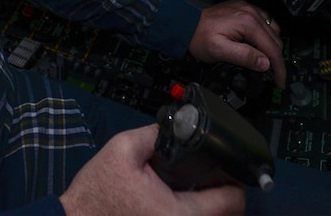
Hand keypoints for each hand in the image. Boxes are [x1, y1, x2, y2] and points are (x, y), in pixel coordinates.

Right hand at [59, 124, 245, 215]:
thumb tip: (181, 124)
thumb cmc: (96, 192)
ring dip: (210, 204)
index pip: (232, 201)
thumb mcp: (122, 150)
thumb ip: (157, 134)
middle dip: (223, 191)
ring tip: (193, 186)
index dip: (234, 179)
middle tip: (208, 173)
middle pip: (228, 213)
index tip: (223, 165)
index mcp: (178, 213)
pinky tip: (178, 199)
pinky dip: (194, 212)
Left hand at [189, 0, 284, 86]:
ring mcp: (249, 7)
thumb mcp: (219, 51)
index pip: (272, 48)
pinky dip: (266, 34)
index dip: (279, 68)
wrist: (185, 21)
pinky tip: (259, 43)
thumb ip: (244, 56)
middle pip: (276, 38)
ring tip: (267, 61)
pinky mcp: (244, 7)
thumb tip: (266, 64)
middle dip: (277, 59)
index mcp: (248, 23)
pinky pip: (264, 21)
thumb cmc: (200, 38)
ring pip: (273, 29)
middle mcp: (253, 12)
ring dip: (273, 46)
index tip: (280, 83)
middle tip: (274, 76)